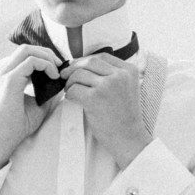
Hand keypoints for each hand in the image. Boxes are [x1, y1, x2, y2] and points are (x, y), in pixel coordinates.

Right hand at [0, 44, 60, 172]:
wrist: (2, 140)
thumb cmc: (16, 126)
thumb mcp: (36, 105)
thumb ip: (45, 92)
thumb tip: (60, 82)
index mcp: (5, 77)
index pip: (23, 56)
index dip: (42, 57)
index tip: (57, 68)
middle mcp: (1, 72)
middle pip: (25, 48)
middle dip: (46, 53)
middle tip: (60, 65)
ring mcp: (3, 74)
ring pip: (27, 50)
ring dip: (46, 57)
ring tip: (58, 70)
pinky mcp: (10, 80)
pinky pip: (31, 61)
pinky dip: (45, 65)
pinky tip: (54, 76)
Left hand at [62, 53, 151, 168]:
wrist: (129, 138)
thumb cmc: (124, 115)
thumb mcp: (127, 88)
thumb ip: (112, 74)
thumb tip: (82, 63)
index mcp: (129, 70)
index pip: (102, 56)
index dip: (85, 60)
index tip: (77, 67)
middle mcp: (119, 75)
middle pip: (89, 62)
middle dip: (73, 68)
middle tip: (64, 76)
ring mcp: (107, 86)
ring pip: (79, 75)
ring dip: (70, 82)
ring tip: (70, 91)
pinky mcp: (95, 99)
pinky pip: (74, 89)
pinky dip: (69, 94)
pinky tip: (72, 99)